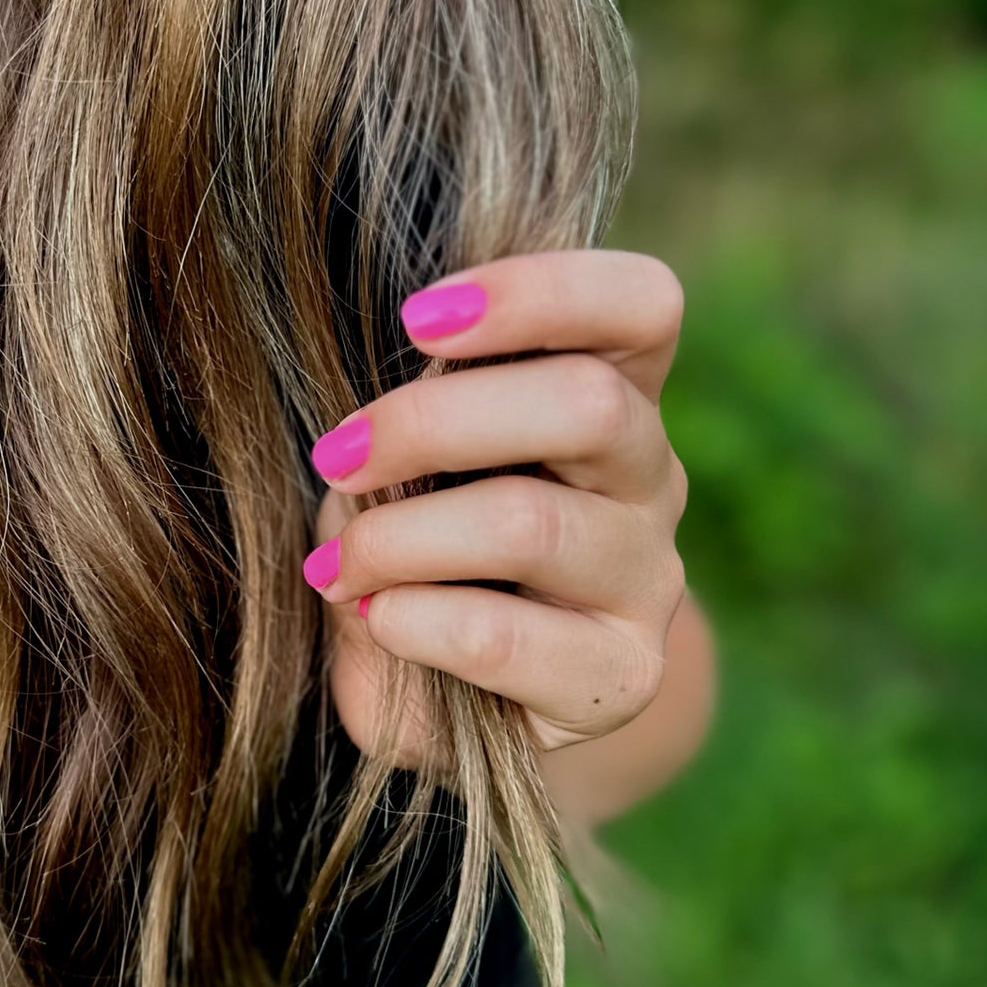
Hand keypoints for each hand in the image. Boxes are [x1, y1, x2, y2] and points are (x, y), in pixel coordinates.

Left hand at [304, 249, 688, 767]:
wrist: (479, 695)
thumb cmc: (431, 551)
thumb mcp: (407, 476)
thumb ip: (395, 445)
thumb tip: (356, 464)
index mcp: (614, 392)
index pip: (641, 305)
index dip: (540, 291)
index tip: (416, 318)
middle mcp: (650, 476)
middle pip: (589, 403)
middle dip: (431, 421)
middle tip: (336, 455)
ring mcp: (648, 578)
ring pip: (532, 521)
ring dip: (401, 538)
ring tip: (336, 567)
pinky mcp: (620, 676)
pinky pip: (506, 636)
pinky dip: (416, 621)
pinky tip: (376, 619)